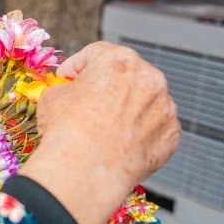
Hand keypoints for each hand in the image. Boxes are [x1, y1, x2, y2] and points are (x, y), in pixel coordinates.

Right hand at [18, 42, 180, 223]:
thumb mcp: (52, 96)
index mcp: (119, 60)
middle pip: (127, 75)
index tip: (68, 79)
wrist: (84, 171)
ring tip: (104, 129)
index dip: (77, 66)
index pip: (97, 53)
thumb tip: (73, 93)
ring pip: (144, 101)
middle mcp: (150, 78)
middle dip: (107, 86)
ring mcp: (165, 107)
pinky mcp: (171, 135)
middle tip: (87, 102)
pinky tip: (119, 144)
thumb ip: (69, 87)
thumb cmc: (67, 130)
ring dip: (127, 109)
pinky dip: (140, 133)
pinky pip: (155, 128)